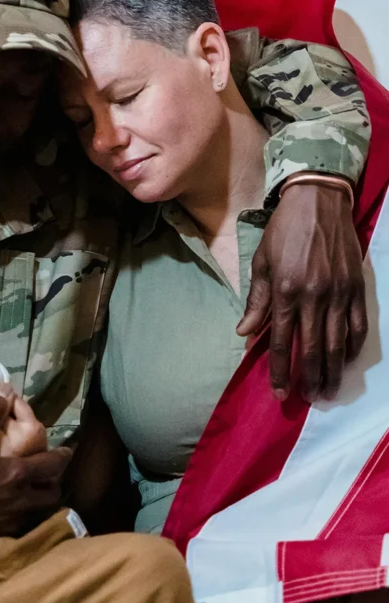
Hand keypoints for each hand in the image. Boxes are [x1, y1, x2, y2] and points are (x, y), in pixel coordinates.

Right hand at [0, 394, 70, 558]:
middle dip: (55, 481)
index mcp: (16, 474)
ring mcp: (9, 523)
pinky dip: (24, 515)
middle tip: (48, 471)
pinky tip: (11, 508)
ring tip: (32, 490)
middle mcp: (20, 501)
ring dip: (41, 500)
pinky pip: (22, 526)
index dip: (63, 455)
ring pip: (40, 512)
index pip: (53, 464)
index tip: (67, 450)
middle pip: (53, 494)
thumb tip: (5, 394)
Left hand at [237, 181, 366, 401]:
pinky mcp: (356, 287)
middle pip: (312, 348)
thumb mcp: (261, 264)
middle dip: (308, 378)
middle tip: (307, 400)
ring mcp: (338, 293)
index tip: (280, 393)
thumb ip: (255, 302)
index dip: (280, 370)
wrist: (318, 202)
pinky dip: (352, 346)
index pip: (280, 341)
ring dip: (332, 370)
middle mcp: (313, 296)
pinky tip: (346, 361)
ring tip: (328, 391)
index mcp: (284, 292)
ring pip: (337, 343)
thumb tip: (244, 333)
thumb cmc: (283, 232)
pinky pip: (357, 325)